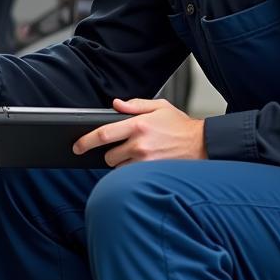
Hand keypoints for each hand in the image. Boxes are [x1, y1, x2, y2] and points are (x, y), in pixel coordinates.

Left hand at [72, 97, 206, 166]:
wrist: (203, 144)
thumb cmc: (181, 126)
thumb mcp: (159, 107)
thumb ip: (134, 105)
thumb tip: (115, 104)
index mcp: (138, 125)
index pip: (103, 134)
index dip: (85, 141)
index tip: (76, 146)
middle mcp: (139, 144)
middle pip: (108, 155)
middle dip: (109, 153)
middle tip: (122, 148)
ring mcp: (145, 160)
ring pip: (119, 167)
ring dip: (122, 163)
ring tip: (138, 154)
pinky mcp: (151, 172)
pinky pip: (131, 175)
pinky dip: (132, 170)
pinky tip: (143, 162)